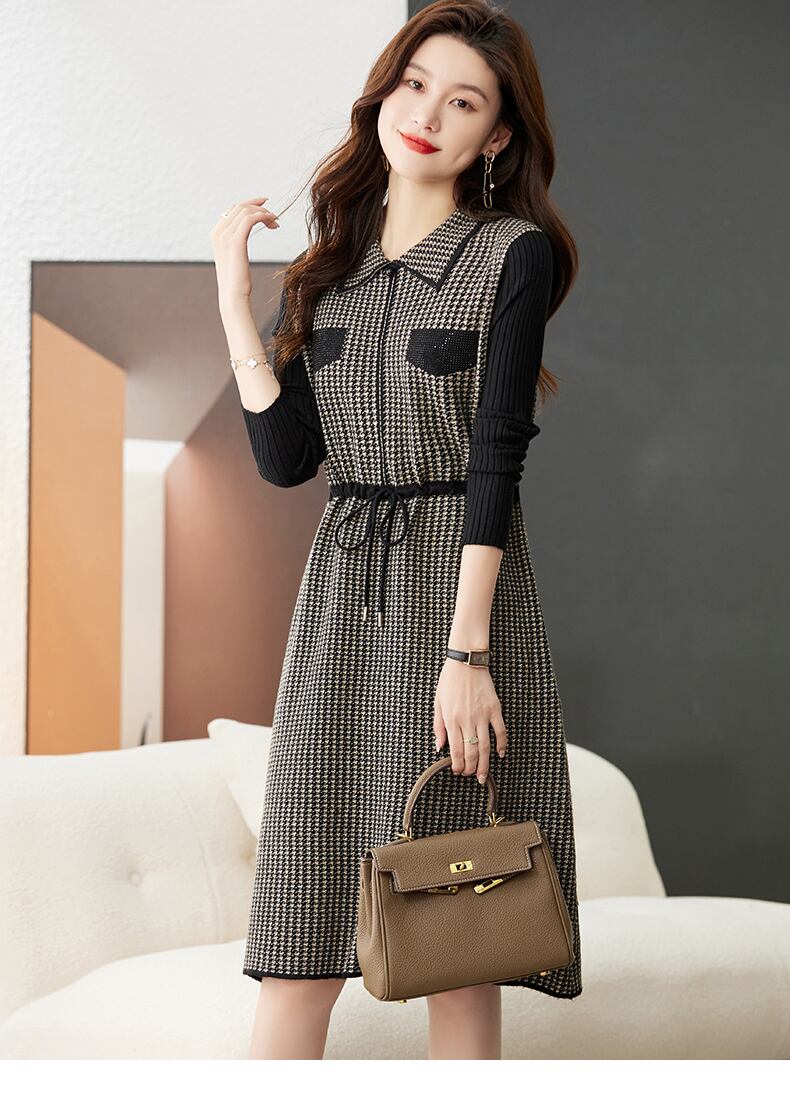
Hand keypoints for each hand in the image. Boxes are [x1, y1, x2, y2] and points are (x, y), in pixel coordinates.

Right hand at [209, 195, 279, 306]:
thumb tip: (244, 232)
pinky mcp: (235, 241)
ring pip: (246, 211)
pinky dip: (263, 217)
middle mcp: (218, 232)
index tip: (265, 205)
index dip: (250, 204)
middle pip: (240, 207)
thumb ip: (235, 241)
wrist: (233, 296)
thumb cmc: (237, 281)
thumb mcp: (234, 256)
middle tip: (275, 217)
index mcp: (216, 234)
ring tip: (276, 223)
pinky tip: (272, 223)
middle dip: (259, 208)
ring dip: (264, 213)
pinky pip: (250, 219)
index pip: (232, 209)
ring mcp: (225, 236)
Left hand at [433, 659, 506, 784]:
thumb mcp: (437, 702)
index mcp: (451, 719)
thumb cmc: (449, 681)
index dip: (457, 765)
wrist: (466, 662)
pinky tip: (500, 754)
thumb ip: (438, 726)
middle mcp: (467, 720)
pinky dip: (502, 744)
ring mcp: (482, 715)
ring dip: (485, 764)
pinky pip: (501, 731)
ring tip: (484, 776)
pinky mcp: (494, 708)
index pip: (455, 750)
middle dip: (471, 769)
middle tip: (471, 776)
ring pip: (486, 746)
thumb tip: (439, 746)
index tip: (458, 772)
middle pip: (471, 752)